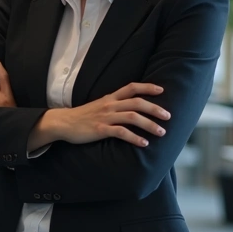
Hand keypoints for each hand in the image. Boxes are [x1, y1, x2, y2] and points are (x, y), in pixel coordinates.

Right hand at [45, 82, 169, 146]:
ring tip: (161, 132)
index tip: (162, 90)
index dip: (147, 87)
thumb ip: (114, 105)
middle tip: (168, 116)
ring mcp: (105, 117)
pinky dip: (134, 138)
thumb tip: (131, 109)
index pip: (131, 88)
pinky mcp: (100, 130)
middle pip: (137, 103)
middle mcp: (110, 105)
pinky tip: (144, 144)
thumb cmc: (83, 116)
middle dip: (155, 109)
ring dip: (149, 124)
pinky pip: (121, 133)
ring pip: (132, 117)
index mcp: (110, 98)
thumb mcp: (99, 105)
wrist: (63, 123)